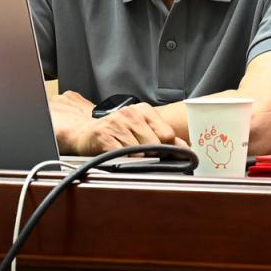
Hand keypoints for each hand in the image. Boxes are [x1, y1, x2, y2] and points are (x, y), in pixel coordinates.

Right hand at [49, 92, 174, 155]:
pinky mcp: (104, 137)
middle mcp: (130, 113)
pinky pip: (124, 156)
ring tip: (127, 154)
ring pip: (140, 152)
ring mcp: (116, 124)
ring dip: (136, 159)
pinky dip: (124, 161)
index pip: (167, 134)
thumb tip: (186, 148)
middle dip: (152, 154)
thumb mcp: (141, 128)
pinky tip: (118, 155)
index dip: (166, 148)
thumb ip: (163, 137)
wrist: (85, 132)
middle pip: (156, 144)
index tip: (161, 153)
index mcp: (143, 110)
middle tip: (141, 154)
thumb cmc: (116, 132)